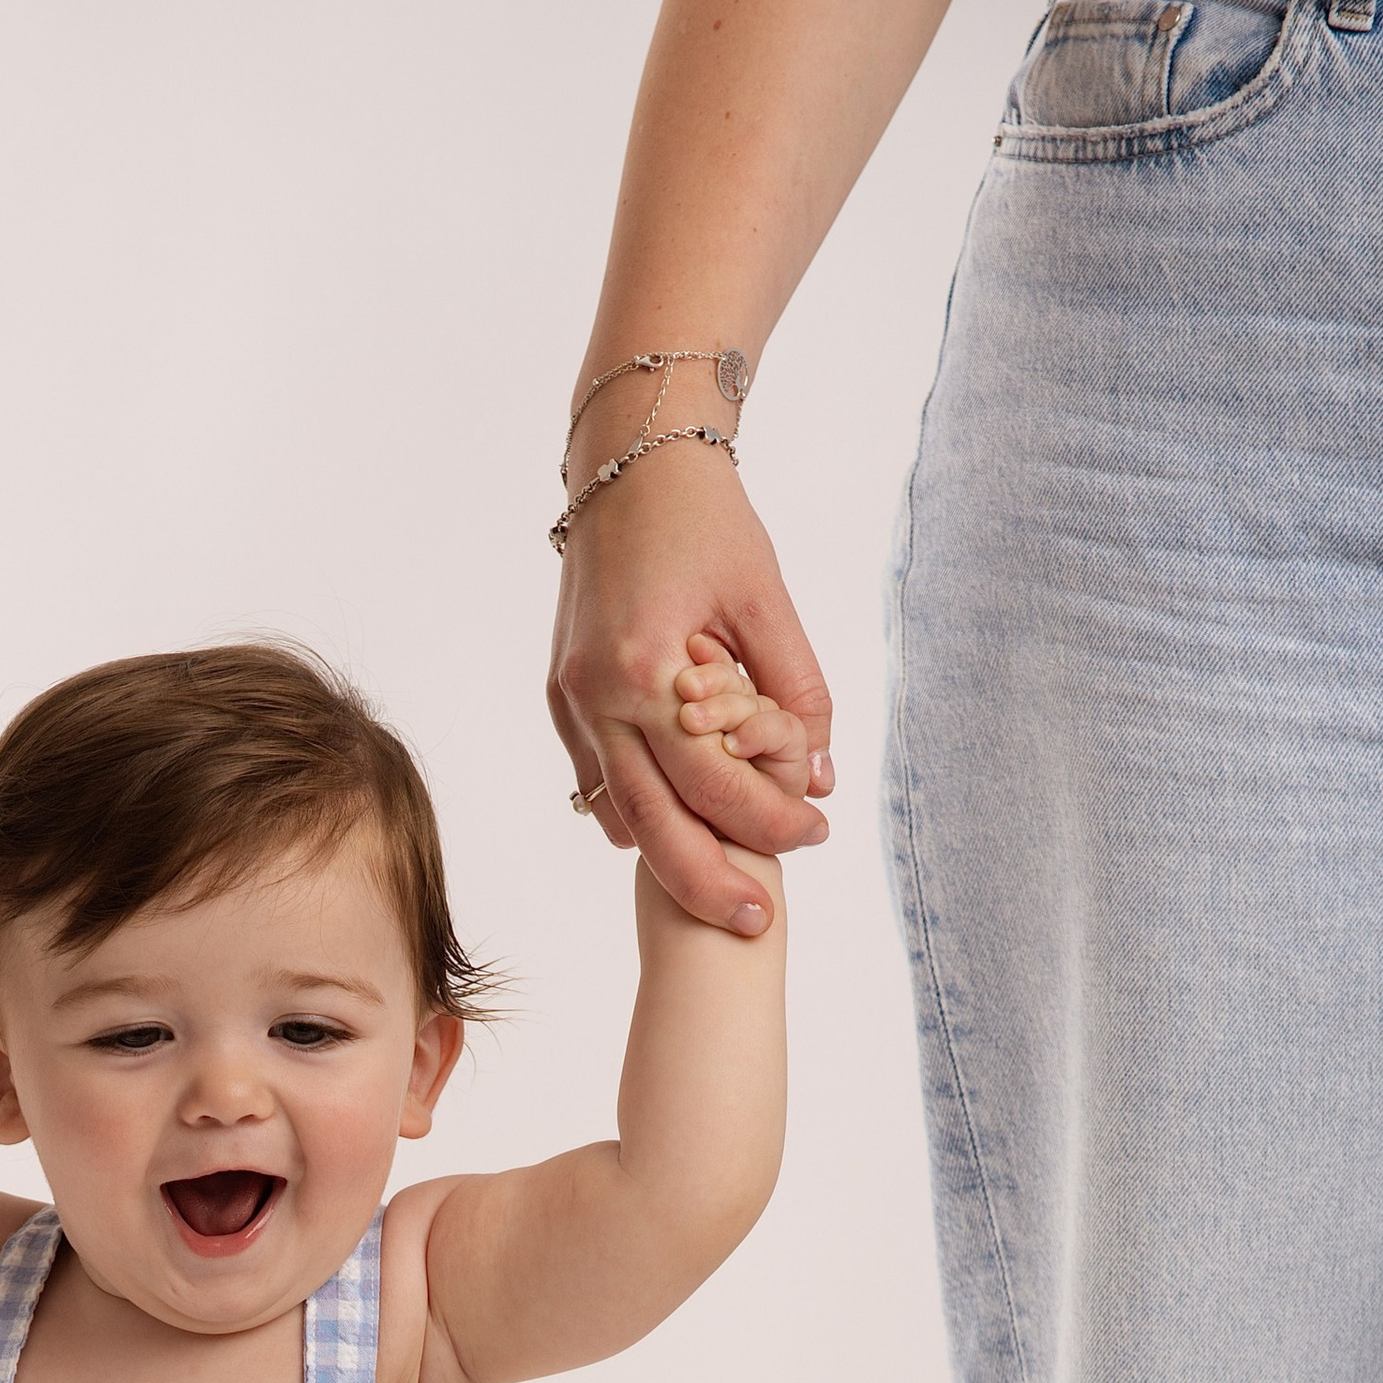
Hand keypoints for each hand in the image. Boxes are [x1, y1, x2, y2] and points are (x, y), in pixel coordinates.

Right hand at [549, 445, 831, 932]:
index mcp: (645, 666)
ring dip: (671, 855)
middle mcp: (595, 695)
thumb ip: (797, 690)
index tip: (818, 830)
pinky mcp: (562, 699)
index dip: (772, 817)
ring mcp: (569, 702)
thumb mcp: (768, 598)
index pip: (715, 778)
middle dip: (711, 883)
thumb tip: (820, 775)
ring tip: (727, 878)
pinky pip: (599, 784)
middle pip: (655, 827)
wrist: (627, 462)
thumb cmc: (706, 519)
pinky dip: (640, 814)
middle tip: (760, 920)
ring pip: (618, 817)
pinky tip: (681, 824)